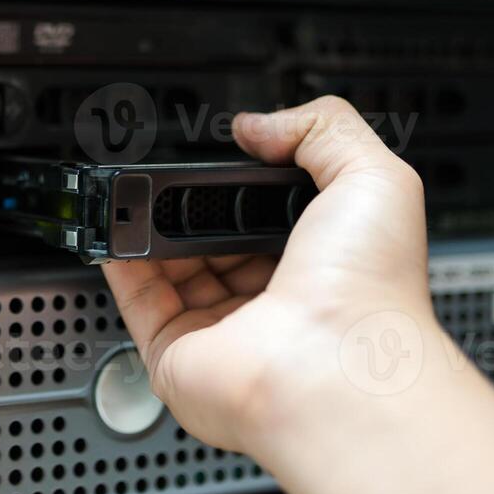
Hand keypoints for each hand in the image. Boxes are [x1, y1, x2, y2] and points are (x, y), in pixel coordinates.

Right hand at [102, 95, 440, 454]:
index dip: (247, 184)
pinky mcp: (177, 357)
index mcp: (322, 264)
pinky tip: (121, 230)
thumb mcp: (373, 177)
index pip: (272, 216)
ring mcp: (223, 332)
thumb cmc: (370, 291)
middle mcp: (273, 303)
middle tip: (177, 177)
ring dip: (150, 229)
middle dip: (192, 206)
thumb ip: (322, 129)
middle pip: (216, 242)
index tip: (226, 155)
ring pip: (172, 271)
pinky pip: (139, 304)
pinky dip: (123, 266)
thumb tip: (259, 125)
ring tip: (139, 194)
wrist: (336, 367)